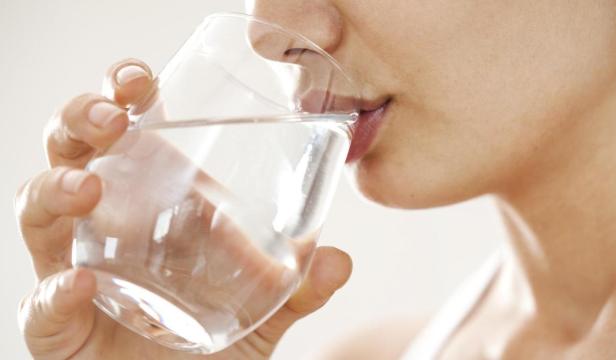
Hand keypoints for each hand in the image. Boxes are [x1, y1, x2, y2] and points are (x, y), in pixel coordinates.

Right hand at [14, 58, 352, 359]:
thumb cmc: (208, 341)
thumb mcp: (262, 310)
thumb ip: (298, 288)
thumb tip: (339, 260)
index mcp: (149, 202)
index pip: (123, 132)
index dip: (121, 95)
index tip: (143, 80)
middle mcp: (104, 226)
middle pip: (71, 153)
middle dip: (80, 121)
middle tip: (111, 115)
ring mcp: (74, 270)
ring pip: (37, 214)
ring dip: (55, 189)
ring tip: (87, 186)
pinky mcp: (58, 326)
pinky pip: (42, 304)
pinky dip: (56, 292)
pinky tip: (81, 284)